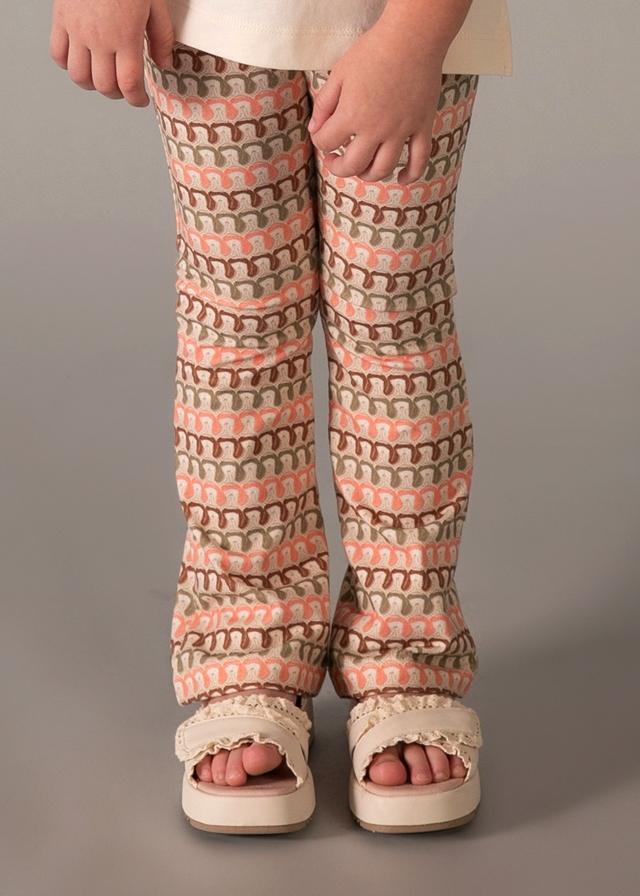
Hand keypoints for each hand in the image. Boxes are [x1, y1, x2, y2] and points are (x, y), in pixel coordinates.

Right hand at [49, 0, 174, 106]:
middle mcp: (99, 38)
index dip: (136, 99)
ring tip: (104, 77)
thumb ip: (161, 37)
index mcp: (125, 37)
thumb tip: (163, 63)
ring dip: (93, 84)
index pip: (129, 84)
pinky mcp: (61, 19)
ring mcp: (77, 30)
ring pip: (79, 76)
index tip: (141, 100)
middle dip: (118, 94)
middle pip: (104, 86)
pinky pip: (58, 55)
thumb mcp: (155, 4)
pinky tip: (81, 60)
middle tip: (125, 88)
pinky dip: (68, 65)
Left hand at [307, 14, 448, 183]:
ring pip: (382, 169)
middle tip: (336, 160)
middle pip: (353, 165)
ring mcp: (401, 131)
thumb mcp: (339, 73)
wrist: (413, 37)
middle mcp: (376, 130)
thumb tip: (315, 130)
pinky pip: (419, 161)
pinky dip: (411, 175)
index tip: (322, 135)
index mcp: (352, 115)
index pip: (326, 142)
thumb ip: (324, 104)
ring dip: (368, 174)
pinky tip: (400, 179)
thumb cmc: (374, 50)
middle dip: (339, 167)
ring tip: (362, 168)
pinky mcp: (422, 127)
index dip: (320, 141)